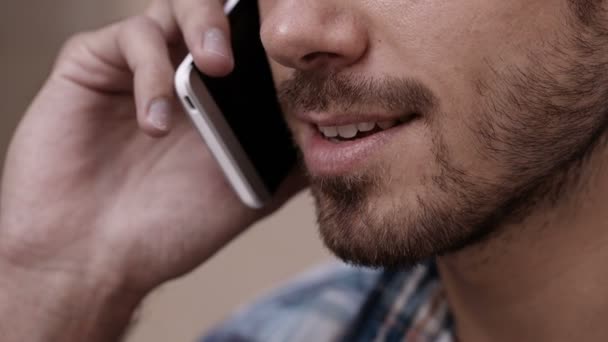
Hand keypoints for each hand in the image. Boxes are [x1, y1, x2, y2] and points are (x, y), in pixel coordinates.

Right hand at [0, 0, 300, 335]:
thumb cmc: (169, 228)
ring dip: (203, 25)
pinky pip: (129, 39)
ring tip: (216, 66)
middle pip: (219, 11)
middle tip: (252, 51)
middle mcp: (181, 72)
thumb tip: (336, 133)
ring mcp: (138, 67)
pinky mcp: (92, 66)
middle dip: (239, 18)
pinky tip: (157, 123)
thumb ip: (289, 158)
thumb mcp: (250, 192)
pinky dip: (151, 73)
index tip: (301, 43)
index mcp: (220, 97)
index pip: (252, 42)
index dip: (274, 36)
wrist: (95, 259)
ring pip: (175, 6)